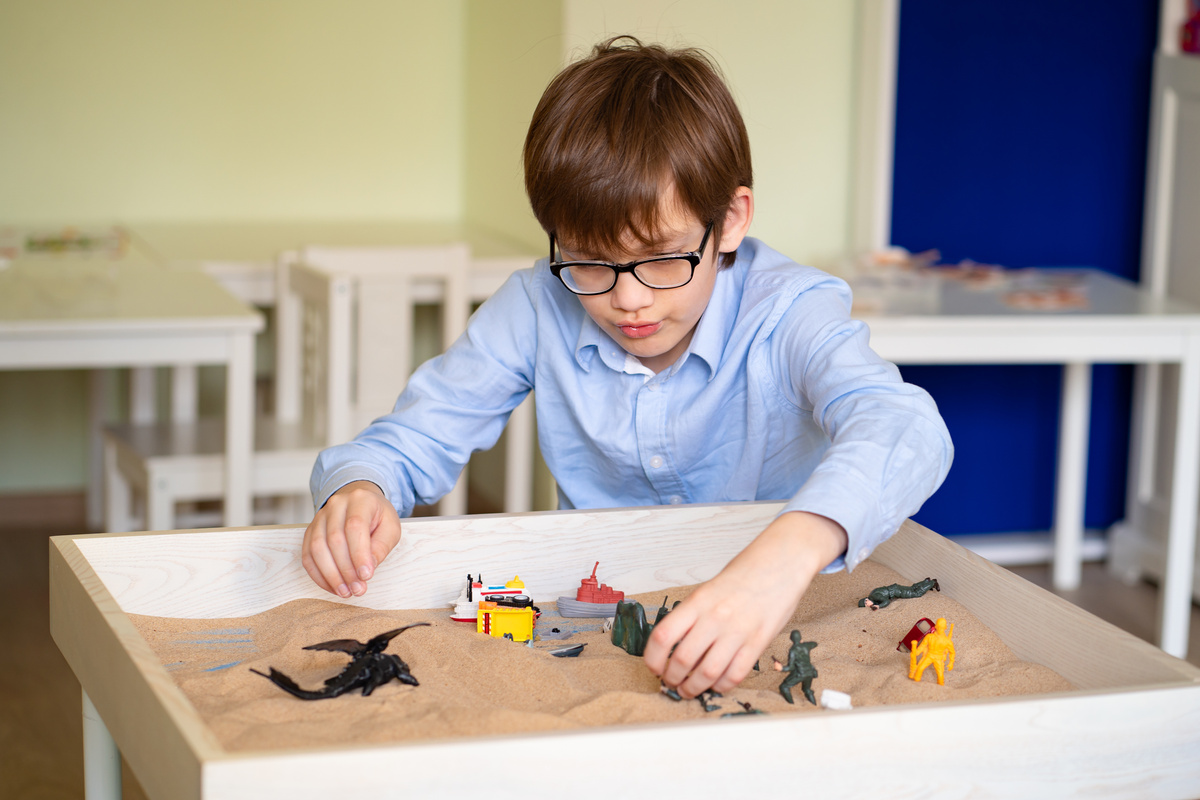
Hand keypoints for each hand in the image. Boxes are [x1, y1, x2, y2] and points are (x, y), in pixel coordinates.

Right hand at [301, 481, 401, 597]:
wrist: (360, 502)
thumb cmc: (377, 516)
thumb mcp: (390, 528)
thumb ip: (381, 547)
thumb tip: (366, 570)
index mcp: (360, 500)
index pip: (355, 526)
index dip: (359, 554)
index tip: (366, 576)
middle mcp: (336, 505)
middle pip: (335, 539)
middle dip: (346, 570)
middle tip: (358, 589)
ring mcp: (320, 517)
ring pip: (317, 548)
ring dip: (331, 575)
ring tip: (345, 592)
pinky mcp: (310, 531)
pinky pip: (308, 555)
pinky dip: (318, 575)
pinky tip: (332, 586)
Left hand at [642, 511, 845, 697]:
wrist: (780, 563)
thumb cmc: (743, 575)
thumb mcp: (707, 590)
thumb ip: (691, 616)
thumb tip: (672, 646)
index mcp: (697, 602)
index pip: (663, 636)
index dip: (652, 659)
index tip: (654, 667)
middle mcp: (715, 617)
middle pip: (682, 660)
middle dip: (672, 679)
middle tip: (672, 683)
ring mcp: (737, 631)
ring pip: (707, 673)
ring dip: (694, 688)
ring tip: (690, 690)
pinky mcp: (758, 643)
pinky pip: (734, 675)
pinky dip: (721, 686)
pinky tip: (716, 685)